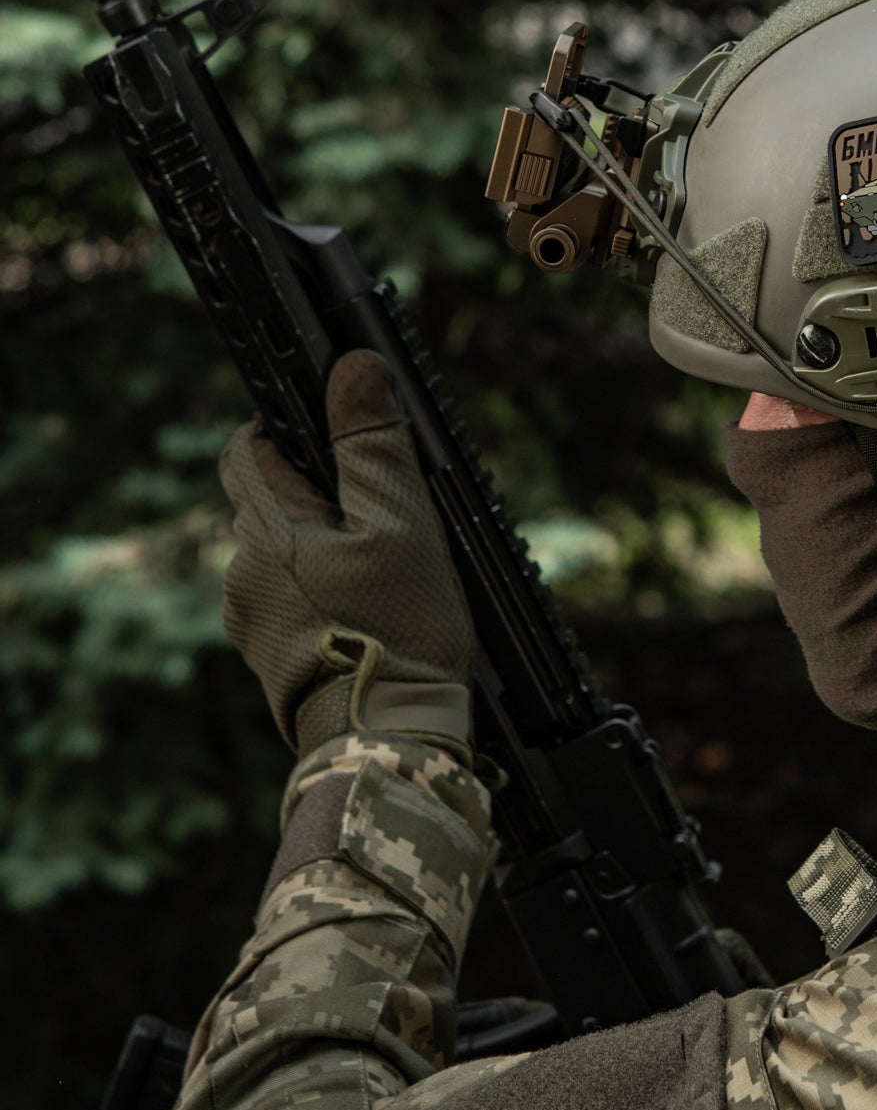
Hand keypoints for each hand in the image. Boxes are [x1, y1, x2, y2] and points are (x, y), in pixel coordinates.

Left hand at [219, 350, 474, 753]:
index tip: (340, 436)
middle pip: (271, 501)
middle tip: (387, 513)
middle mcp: (242, 572)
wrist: (387, 741)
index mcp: (266, 529)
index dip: (290, 428)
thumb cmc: (398, 631)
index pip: (248, 446)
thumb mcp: (402, 524)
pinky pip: (291, 600)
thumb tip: (353, 369)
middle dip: (321, 495)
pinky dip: (325, 592)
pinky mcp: (269, 658)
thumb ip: (372, 445)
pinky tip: (373, 611)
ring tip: (388, 571)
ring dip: (325, 548)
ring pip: (284, 553)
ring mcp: (249, 620)